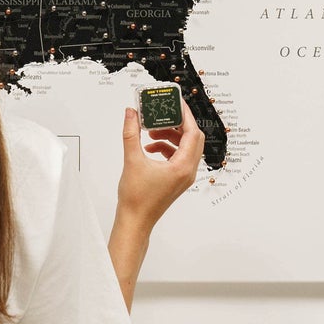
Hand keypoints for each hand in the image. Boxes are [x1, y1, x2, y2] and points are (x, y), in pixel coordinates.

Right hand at [115, 92, 205, 228]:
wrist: (135, 221)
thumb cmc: (136, 198)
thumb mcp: (132, 160)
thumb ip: (131, 133)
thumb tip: (131, 113)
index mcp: (183, 166)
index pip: (192, 133)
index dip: (185, 115)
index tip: (176, 102)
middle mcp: (188, 171)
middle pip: (192, 138)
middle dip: (177, 124)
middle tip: (163, 113)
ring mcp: (183, 176)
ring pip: (185, 147)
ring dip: (170, 136)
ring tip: (150, 132)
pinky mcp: (176, 179)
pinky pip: (178, 156)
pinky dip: (166, 147)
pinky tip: (149, 147)